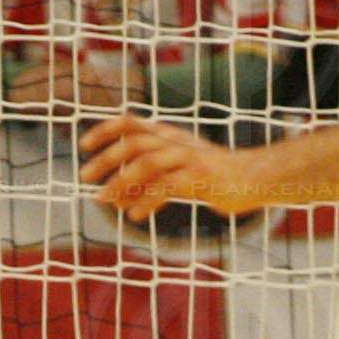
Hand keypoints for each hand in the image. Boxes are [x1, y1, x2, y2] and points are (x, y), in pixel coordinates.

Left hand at [80, 111, 264, 219]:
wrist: (254, 178)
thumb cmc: (212, 177)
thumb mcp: (177, 172)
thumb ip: (148, 180)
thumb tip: (115, 199)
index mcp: (169, 135)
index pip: (132, 123)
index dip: (106, 130)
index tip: (83, 145)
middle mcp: (176, 142)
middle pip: (134, 143)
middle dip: (106, 159)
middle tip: (84, 177)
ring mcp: (189, 158)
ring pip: (147, 163)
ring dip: (120, 182)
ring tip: (102, 199)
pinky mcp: (201, 177)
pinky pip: (167, 187)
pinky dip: (147, 201)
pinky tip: (134, 216)